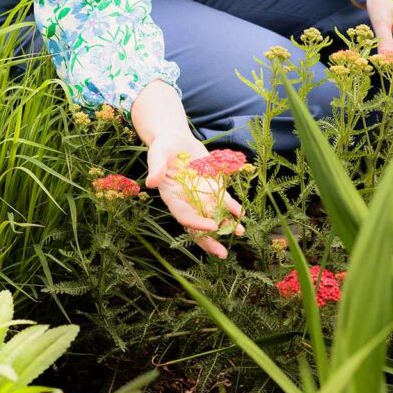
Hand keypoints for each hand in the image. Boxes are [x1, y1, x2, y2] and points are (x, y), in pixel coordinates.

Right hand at [145, 131, 244, 258]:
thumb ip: (156, 168)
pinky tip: (241, 213)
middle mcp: (188, 201)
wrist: (176, 139)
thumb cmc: (163, 147)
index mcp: (172, 198)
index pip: (185, 216)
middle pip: (199, 226)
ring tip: (240, 232)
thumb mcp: (157, 154)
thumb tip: (151, 182)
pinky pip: (224, 201)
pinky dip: (233, 208)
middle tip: (222, 253)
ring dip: (226, 225)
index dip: (197, 224)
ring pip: (214, 216)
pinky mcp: (212, 187)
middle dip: (210, 240)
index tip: (212, 226)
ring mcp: (201, 196)